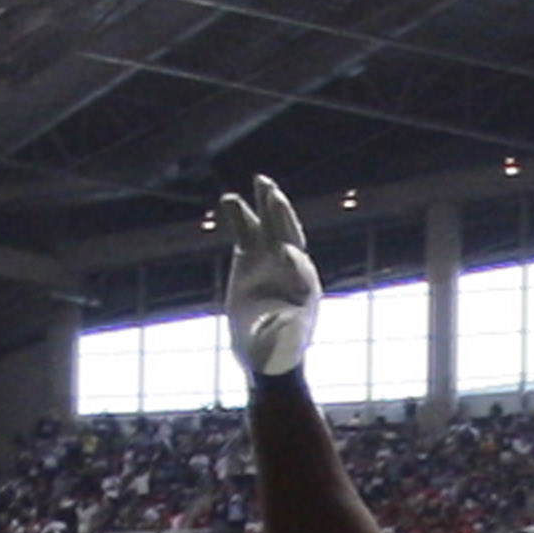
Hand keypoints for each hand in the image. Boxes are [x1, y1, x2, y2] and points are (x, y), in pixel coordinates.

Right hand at [217, 175, 320, 378]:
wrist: (265, 348)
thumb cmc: (278, 351)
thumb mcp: (281, 347)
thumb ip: (286, 334)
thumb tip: (291, 325)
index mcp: (304, 288)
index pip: (300, 268)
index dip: (292, 261)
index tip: (284, 252)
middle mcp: (292, 268)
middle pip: (289, 236)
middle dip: (283, 218)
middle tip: (275, 196)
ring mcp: (270, 257)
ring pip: (270, 226)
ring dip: (267, 206)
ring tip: (261, 181)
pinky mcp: (250, 256)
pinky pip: (245, 230)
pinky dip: (239, 216)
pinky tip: (228, 199)